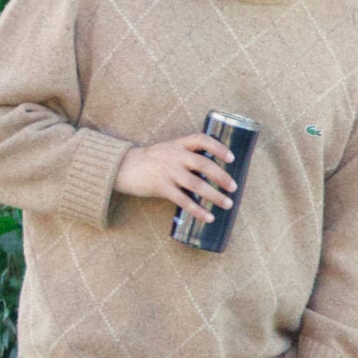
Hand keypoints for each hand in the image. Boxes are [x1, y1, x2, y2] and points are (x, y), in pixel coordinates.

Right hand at [115, 134, 237, 223]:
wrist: (123, 167)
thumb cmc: (151, 161)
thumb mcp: (168, 150)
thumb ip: (186, 156)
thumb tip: (211, 173)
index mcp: (178, 144)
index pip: (202, 139)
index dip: (219, 148)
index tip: (231, 158)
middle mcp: (175, 156)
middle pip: (204, 164)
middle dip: (222, 177)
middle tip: (234, 188)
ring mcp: (168, 171)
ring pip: (197, 184)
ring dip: (214, 196)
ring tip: (227, 204)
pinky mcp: (161, 187)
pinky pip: (183, 201)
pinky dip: (198, 210)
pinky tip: (208, 217)